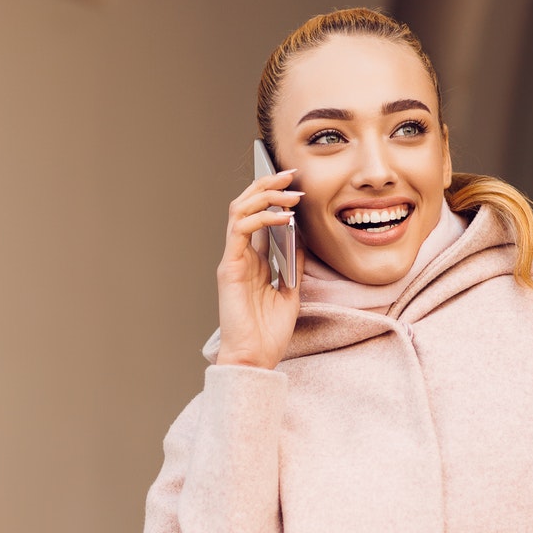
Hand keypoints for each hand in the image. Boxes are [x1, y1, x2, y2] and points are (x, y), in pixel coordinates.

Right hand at [214, 168, 304, 368]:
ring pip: (239, 210)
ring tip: (290, 191)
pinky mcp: (230, 267)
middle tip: (291, 174)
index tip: (295, 182)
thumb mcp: (291, 291)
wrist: (255, 358)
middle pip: (246, 206)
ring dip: (265, 195)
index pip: (258, 216)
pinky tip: (283, 217)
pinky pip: (240, 230)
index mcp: (252, 260)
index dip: (272, 195)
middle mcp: (240, 255)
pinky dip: (261, 217)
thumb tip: (302, 235)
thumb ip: (293, 263)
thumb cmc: (269, 332)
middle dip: (267, 184)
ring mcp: (233, 260)